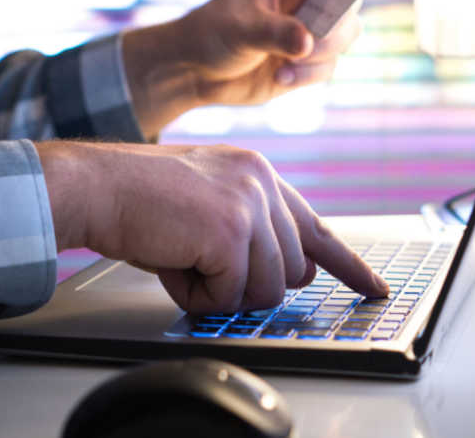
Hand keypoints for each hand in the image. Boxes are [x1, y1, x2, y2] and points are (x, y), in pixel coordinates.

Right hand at [38, 141, 387, 313]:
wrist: (100, 185)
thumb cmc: (146, 200)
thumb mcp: (213, 204)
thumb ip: (255, 230)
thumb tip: (289, 273)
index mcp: (262, 176)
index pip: (318, 228)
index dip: (349, 264)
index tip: (374, 287)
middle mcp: (265, 185)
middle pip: (292, 271)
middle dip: (251, 284)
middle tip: (206, 265)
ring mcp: (251, 206)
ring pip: (266, 290)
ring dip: (221, 291)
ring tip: (186, 259)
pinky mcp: (230, 231)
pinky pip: (229, 297)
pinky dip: (198, 296)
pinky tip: (176, 263)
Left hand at [123, 0, 365, 138]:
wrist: (197, 72)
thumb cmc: (211, 35)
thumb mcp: (238, 28)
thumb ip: (273, 32)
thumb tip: (308, 42)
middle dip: (337, 20)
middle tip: (311, 37)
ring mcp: (311, 27)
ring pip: (348, 33)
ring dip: (325, 51)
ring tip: (288, 64)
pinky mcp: (310, 59)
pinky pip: (331, 65)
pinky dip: (310, 74)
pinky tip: (281, 77)